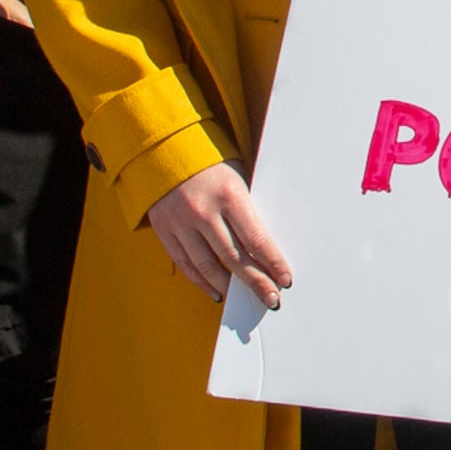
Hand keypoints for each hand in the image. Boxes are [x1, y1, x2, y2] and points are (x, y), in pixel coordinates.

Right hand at [149, 162, 293, 307]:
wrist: (166, 150)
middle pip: (235, 258)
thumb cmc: (212, 164)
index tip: (285, 279)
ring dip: (229, 286)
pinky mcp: (164, 230)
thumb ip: (248, 210)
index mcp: (229, 195)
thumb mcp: (238, 178)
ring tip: (246, 299)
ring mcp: (181, 223)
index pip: (256, 239)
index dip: (273, 263)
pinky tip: (217, 291)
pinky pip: (185, 263)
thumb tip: (266, 247)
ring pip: (208, 266)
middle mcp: (204, 212)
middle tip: (272, 299)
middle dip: (256, 281)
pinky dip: (201, 281)